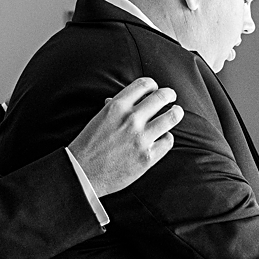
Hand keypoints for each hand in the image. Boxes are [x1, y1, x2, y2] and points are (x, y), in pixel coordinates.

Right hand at [69, 77, 183, 197]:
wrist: (82, 174)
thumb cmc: (87, 147)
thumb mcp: (97, 119)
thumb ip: (113, 108)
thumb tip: (124, 100)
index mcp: (117, 107)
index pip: (144, 84)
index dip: (153, 85)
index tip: (154, 89)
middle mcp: (131, 119)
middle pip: (162, 97)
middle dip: (170, 94)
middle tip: (171, 97)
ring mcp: (141, 138)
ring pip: (172, 117)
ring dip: (176, 113)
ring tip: (176, 113)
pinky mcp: (147, 157)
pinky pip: (168, 141)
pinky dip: (167, 138)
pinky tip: (162, 138)